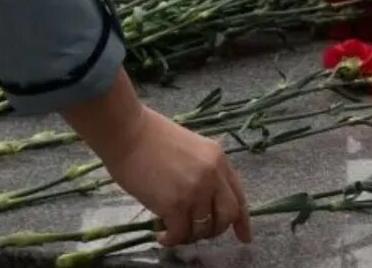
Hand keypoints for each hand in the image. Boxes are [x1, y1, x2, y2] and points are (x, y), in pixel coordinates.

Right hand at [62, 71, 252, 246]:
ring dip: (189, 235)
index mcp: (218, 159)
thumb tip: (204, 199)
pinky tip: (161, 235)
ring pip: (203, 228)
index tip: (244, 237)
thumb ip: (204, 170)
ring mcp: (195, 190)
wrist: (127, 132)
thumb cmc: (150, 136)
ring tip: (173, 231)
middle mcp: (213, 175)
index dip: (242, 221)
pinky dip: (171, 239)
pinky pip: (180, 233)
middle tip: (198, 233)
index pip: (238, 195)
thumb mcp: (190, 148)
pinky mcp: (174, 204)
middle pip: (227, 215)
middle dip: (215, 230)